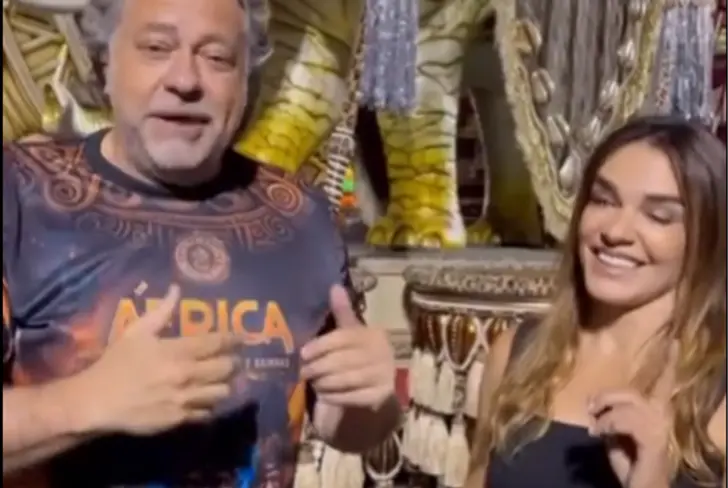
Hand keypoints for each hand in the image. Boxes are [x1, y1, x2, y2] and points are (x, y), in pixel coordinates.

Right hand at [69, 285, 239, 435]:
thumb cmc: (116, 363)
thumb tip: (176, 290)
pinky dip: (209, 405)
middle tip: (233, 358)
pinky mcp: (179, 419)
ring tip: (223, 380)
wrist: (97, 402)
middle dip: (233, 361)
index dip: (233, 338)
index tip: (241, 337)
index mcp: (178, 351)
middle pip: (226, 368)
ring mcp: (185, 399)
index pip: (217, 343)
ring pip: (222, 392)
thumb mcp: (136, 332)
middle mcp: (187, 375)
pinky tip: (206, 399)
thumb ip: (161, 312)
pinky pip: (206, 412)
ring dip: (225, 384)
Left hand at [300, 285, 394, 409]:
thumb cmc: (360, 351)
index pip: (343, 338)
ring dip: (325, 382)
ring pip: (346, 380)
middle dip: (319, 367)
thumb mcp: (352, 331)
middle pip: (343, 360)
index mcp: (374, 334)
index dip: (321, 345)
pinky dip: (335, 396)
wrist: (381, 381)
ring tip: (312, 382)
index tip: (303, 353)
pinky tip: (324, 395)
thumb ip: (342, 312)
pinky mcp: (380, 395)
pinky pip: (352, 397)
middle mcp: (382, 353)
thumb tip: (334, 286)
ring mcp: (383, 376)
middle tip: (302, 371)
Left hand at [587, 352, 675, 487]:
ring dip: (605, 414)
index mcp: (656, 412)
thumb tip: (594, 404)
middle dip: (606, 396)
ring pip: (628, 404)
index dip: (670, 363)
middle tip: (589, 407)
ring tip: (595, 428)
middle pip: (632, 392)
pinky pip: (626, 421)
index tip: (676, 342)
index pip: (665, 383)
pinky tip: (599, 434)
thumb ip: (609, 416)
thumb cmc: (630, 463)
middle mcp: (663, 416)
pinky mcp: (653, 440)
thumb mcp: (615, 435)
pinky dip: (607, 425)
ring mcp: (660, 428)